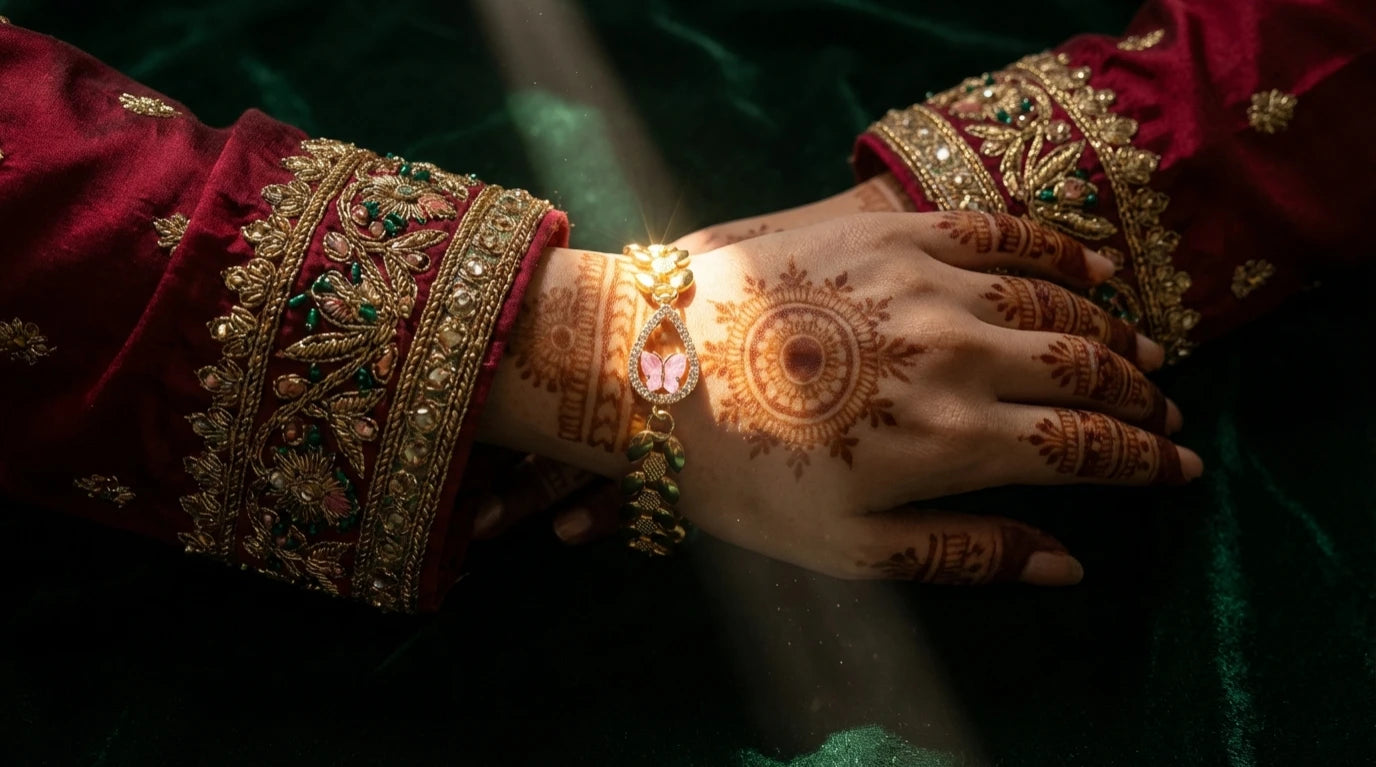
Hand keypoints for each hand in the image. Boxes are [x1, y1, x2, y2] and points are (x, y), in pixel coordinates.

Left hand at [480, 211, 1199, 585]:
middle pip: (1089, 371)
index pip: (1089, 448)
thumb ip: (965, 553)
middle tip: (1166, 410)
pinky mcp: (890, 231)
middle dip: (1142, 396)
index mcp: (956, 442)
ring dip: (1113, 331)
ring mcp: (929, 283)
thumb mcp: (847, 549)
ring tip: (1141, 351)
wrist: (644, 367)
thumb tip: (1068, 565)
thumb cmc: (738, 476)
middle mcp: (961, 354)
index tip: (1181, 466)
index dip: (1147, 459)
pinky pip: (1001, 232)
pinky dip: (1060, 252)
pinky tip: (1092, 268)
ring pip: (1059, 303)